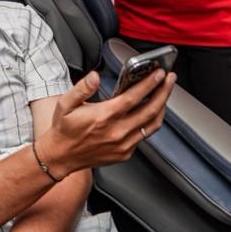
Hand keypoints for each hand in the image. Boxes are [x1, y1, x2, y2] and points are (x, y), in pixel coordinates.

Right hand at [37, 69, 174, 176]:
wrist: (61, 157)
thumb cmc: (64, 130)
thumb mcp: (66, 104)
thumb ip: (82, 88)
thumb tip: (94, 77)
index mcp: (103, 117)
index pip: (134, 97)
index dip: (149, 84)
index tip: (159, 73)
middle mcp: (116, 132)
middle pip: (150, 110)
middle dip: (163, 92)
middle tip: (170, 80)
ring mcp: (122, 144)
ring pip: (152, 125)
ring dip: (162, 107)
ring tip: (164, 94)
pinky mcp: (125, 153)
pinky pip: (144, 136)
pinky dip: (151, 122)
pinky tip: (150, 112)